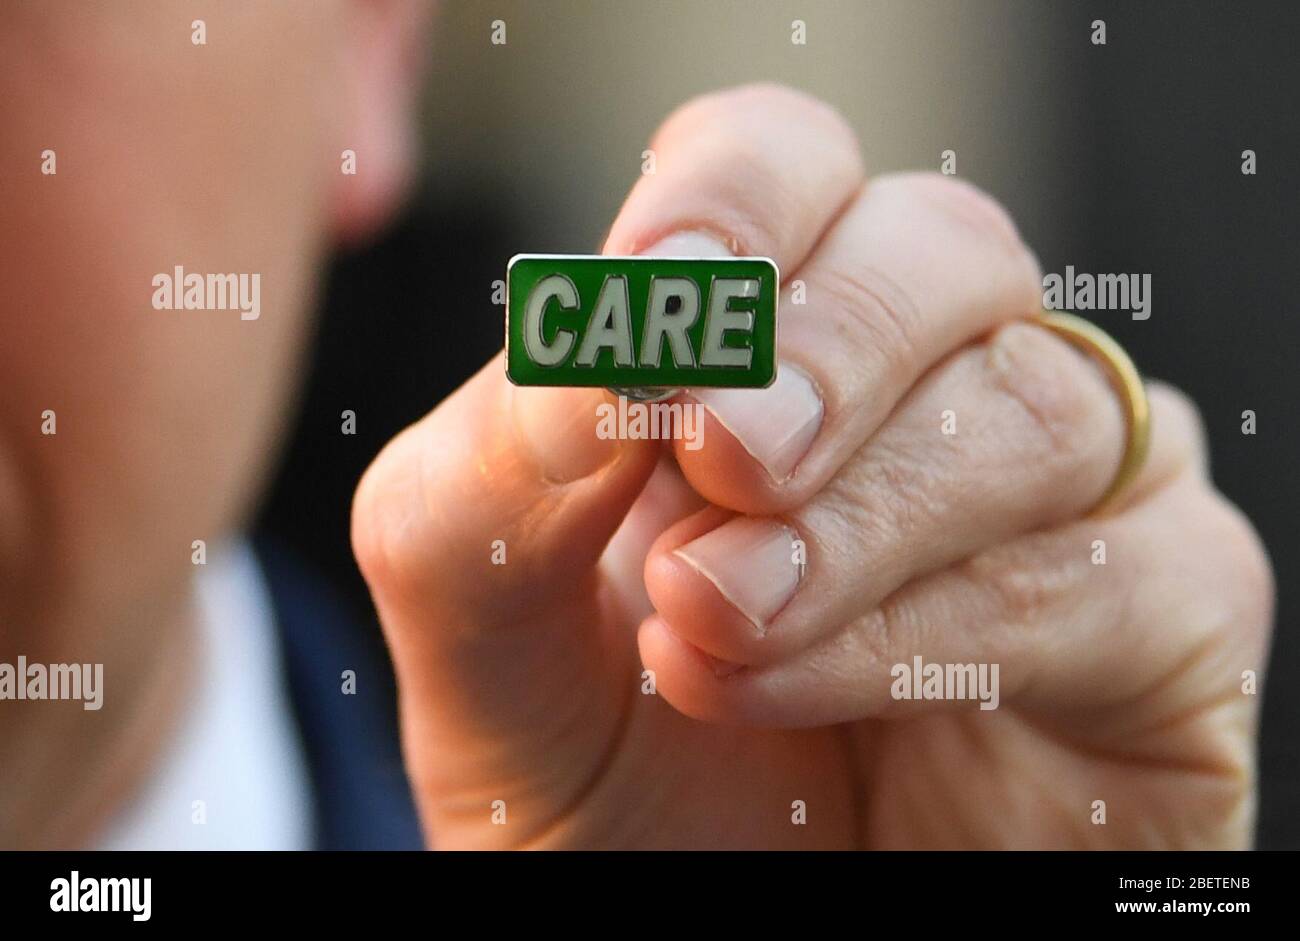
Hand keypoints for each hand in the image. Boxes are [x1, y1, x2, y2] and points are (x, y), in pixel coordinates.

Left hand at [352, 84, 1273, 847]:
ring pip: (1039, 406)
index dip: (736, 195)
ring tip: (711, 620)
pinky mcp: (1161, 625)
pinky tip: (807, 682)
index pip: (788, 168)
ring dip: (864, 515)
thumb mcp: (487, 632)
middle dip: (826, 344)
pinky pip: (1122, 573)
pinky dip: (945, 628)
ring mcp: (1059, 500)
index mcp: (766, 343)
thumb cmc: (599, 777)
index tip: (654, 291)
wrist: (683, 928)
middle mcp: (926, 390)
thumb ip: (488, 484)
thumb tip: (575, 355)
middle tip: (721, 453)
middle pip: (945, 247)